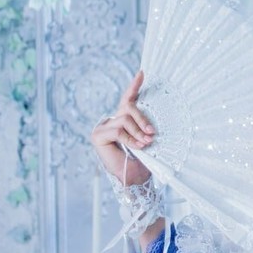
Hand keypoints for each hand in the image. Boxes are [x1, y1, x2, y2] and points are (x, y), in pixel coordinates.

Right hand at [90, 70, 154, 185]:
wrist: (134, 179)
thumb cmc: (143, 160)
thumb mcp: (146, 138)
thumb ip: (145, 126)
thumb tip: (154, 117)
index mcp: (123, 120)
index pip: (128, 100)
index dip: (134, 86)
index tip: (143, 73)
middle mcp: (112, 121)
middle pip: (128, 108)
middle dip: (142, 119)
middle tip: (153, 132)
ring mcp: (103, 128)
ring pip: (125, 119)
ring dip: (138, 131)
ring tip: (147, 142)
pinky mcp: (98, 136)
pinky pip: (119, 130)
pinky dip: (130, 139)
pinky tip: (138, 146)